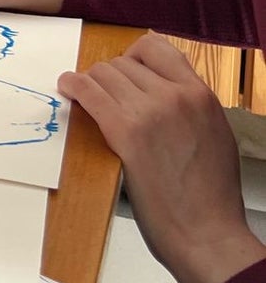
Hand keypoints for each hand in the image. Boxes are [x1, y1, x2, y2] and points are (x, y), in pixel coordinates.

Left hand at [59, 33, 265, 282]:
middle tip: (102, 96)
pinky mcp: (126, 131)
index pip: (157, 48)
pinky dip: (73, 87)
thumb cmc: (212, 196)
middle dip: (109, 77)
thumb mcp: (214, 135)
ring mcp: (151, 111)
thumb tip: (163, 94)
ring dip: (91, 84)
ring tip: (83, 95)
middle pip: (124, 62)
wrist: (208, 235)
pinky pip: (90, 92)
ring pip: (104, 74)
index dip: (133, 58)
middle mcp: (176, 95)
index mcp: (201, 95)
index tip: (124, 72)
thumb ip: (190, 108)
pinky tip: (67, 89)